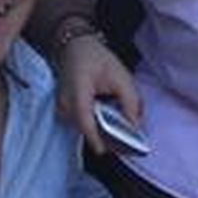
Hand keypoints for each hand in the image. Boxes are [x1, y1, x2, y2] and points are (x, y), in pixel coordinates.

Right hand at [55, 34, 141, 155]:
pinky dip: (93, 124)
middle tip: (127, 138)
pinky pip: (80, 124)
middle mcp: (65, 104)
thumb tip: (135, 128)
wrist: (75, 47)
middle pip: (86, 130)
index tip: (114, 151)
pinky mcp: (63, 111)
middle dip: (106, 136)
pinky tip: (106, 116)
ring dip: (100, 130)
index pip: (86, 123)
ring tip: (119, 125)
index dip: (99, 140)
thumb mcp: (121, 77)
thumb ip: (131, 103)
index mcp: (78, 92)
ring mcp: (61, 109)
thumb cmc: (97, 59)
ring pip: (83, 129)